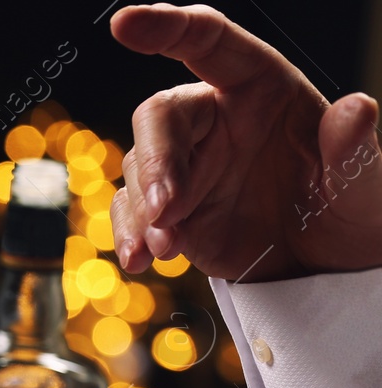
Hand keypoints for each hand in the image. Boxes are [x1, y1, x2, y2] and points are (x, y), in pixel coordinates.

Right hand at [110, 4, 381, 280]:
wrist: (323, 268)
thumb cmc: (348, 213)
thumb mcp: (364, 188)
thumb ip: (356, 151)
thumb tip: (357, 108)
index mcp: (260, 87)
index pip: (208, 41)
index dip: (166, 26)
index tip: (126, 23)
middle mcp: (217, 117)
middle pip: (161, 114)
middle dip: (157, 161)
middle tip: (165, 209)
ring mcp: (188, 165)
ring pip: (140, 166)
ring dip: (145, 208)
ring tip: (166, 248)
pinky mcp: (167, 209)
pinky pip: (130, 210)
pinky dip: (130, 233)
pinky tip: (142, 258)